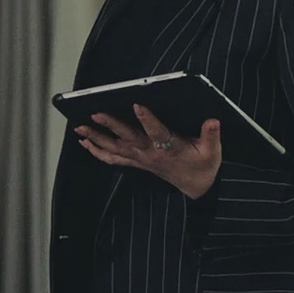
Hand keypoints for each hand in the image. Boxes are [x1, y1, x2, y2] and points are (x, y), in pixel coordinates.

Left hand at [75, 105, 222, 198]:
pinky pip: (113, 158)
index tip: (138, 104)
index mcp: (169, 148)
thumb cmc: (203, 167)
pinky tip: (85, 143)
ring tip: (80, 128)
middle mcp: (150, 154)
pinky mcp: (137, 163)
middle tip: (95, 114)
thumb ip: (211, 136)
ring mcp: (141, 159)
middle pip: (128, 138)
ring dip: (96, 138)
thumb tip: (213, 120)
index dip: (148, 120)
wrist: (197, 188)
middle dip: (111, 125)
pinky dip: (98, 151)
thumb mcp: (212, 152)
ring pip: (115, 148)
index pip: (157, 133)